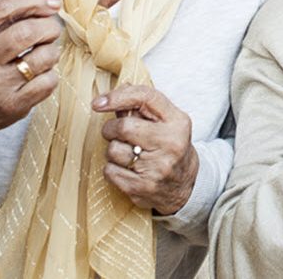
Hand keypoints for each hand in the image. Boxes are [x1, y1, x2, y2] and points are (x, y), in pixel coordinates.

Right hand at [0, 0, 63, 156]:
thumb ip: (0, 22)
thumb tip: (46, 4)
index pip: (2, 9)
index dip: (33, 0)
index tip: (51, 1)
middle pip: (26, 32)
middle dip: (49, 26)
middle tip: (51, 29)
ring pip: (43, 57)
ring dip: (52, 50)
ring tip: (45, 52)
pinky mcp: (13, 106)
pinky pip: (48, 82)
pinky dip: (51, 73)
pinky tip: (40, 74)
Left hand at [95, 86, 199, 214]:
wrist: (184, 185)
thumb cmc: (169, 146)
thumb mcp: (166, 122)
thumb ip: (141, 107)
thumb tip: (112, 95)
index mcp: (177, 122)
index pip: (145, 98)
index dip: (117, 97)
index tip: (98, 103)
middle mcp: (170, 143)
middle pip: (123, 127)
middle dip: (111, 129)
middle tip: (115, 133)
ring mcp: (157, 168)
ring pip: (113, 150)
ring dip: (113, 150)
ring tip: (127, 153)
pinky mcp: (142, 187)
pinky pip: (109, 171)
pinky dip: (112, 169)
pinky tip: (126, 169)